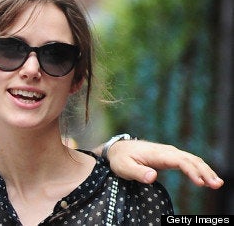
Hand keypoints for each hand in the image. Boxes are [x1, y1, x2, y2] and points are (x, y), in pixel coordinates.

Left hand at [106, 140, 223, 188]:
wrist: (118, 149)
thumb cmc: (120, 159)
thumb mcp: (123, 167)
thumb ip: (137, 172)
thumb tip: (152, 177)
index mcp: (157, 154)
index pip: (180, 161)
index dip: (191, 171)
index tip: (200, 183)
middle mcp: (167, 151)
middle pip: (191, 159)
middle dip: (205, 171)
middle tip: (216, 185)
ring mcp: (170, 153)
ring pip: (193, 160)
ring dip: (206, 170)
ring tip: (217, 184)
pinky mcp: (170, 158)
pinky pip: (189, 162)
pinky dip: (200, 169)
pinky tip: (207, 179)